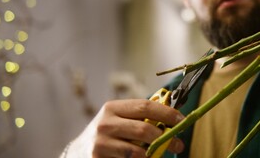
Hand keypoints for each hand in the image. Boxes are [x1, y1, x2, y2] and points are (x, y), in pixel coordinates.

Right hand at [66, 99, 184, 157]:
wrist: (77, 154)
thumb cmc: (107, 135)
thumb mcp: (119, 120)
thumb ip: (140, 116)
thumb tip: (173, 116)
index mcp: (113, 108)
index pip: (145, 106)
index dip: (167, 113)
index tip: (182, 120)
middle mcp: (105, 124)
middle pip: (144, 129)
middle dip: (166, 137)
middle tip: (179, 144)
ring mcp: (101, 143)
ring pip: (138, 152)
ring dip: (153, 154)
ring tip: (157, 154)